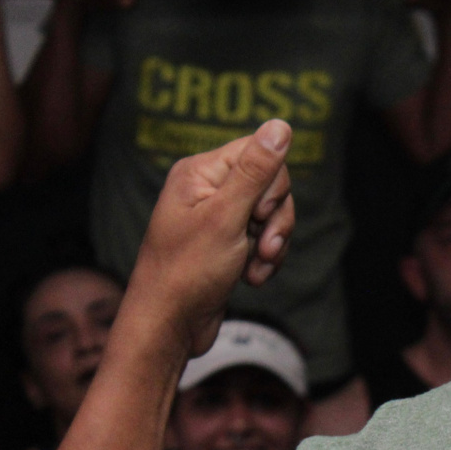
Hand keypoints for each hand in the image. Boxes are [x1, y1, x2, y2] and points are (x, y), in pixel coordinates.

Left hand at [126, 121, 296, 359]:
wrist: (169, 324)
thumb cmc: (188, 271)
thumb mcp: (227, 217)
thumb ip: (256, 171)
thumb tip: (280, 125)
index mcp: (200, 172)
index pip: (260, 153)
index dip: (272, 186)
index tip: (258, 214)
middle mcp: (208, 189)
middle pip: (271, 186)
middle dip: (275, 220)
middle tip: (260, 246)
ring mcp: (218, 218)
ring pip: (272, 216)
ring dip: (272, 245)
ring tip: (254, 268)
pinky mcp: (227, 244)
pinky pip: (263, 239)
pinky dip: (264, 260)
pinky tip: (250, 277)